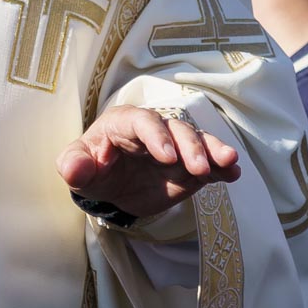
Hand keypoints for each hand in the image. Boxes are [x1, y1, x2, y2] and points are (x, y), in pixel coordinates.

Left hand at [56, 105, 240, 220]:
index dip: (156, 136)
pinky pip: (209, 163)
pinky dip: (222, 167)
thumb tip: (74, 169)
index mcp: (125, 123)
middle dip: (190, 147)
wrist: (111, 185)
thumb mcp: (77, 167)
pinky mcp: (189, 166)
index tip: (167, 158)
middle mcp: (155, 130)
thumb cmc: (93, 167)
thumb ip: (73, 165)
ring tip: (230, 162)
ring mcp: (176, 147)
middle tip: (199, 168)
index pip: (143, 122)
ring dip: (214, 151)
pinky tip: (233, 174)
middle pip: (176, 129)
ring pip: (197, 141)